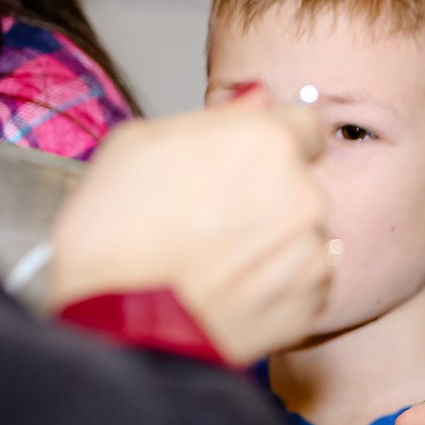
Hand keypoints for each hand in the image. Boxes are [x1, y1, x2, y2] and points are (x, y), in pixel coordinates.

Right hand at [50, 97, 329, 363]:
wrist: (113, 323)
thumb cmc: (113, 231)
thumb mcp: (141, 144)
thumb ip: (216, 119)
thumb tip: (258, 101)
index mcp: (267, 143)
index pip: (305, 126)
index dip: (273, 144)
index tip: (246, 164)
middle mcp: (304, 195)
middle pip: (302, 184)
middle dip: (269, 197)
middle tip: (213, 220)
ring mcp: (311, 254)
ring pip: (304, 237)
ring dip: (273, 245)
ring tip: (215, 262)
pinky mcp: (309, 304)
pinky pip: (304, 285)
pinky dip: (275, 288)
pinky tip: (229, 291)